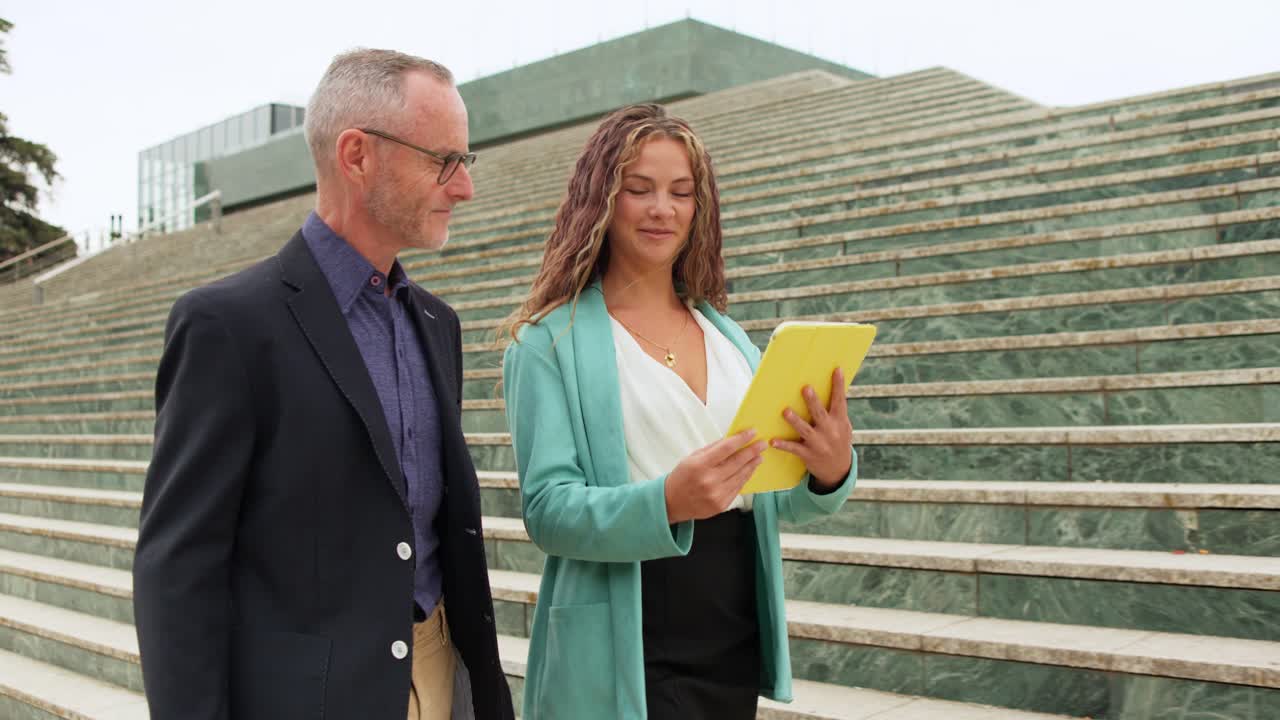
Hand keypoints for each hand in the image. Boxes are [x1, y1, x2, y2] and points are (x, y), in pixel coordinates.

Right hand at [664, 430, 765, 523]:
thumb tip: (732, 439)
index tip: (752, 432)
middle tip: (762, 444)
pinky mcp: (722, 504)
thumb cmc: (681, 477)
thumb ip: (712, 449)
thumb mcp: (692, 458)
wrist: (672, 503)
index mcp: (700, 465)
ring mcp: (717, 494)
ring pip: (741, 476)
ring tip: (759, 456)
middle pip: (737, 462)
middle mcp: (709, 481)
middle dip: (752, 451)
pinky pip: (738, 488)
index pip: (726, 448)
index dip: (741, 439)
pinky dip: (745, 477)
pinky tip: (749, 470)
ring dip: (752, 464)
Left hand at [772, 368, 853, 490]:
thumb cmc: (838, 440)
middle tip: (805, 388)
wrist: (838, 470)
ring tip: (785, 411)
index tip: (836, 370)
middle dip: (813, 401)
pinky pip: (794, 449)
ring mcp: (819, 444)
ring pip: (805, 430)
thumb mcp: (843, 426)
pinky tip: (772, 441)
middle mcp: (830, 432)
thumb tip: (829, 387)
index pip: (840, 401)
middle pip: (820, 414)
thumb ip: (835, 411)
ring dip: (795, 421)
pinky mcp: (808, 454)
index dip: (838, 385)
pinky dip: (783, 445)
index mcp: (840, 422)